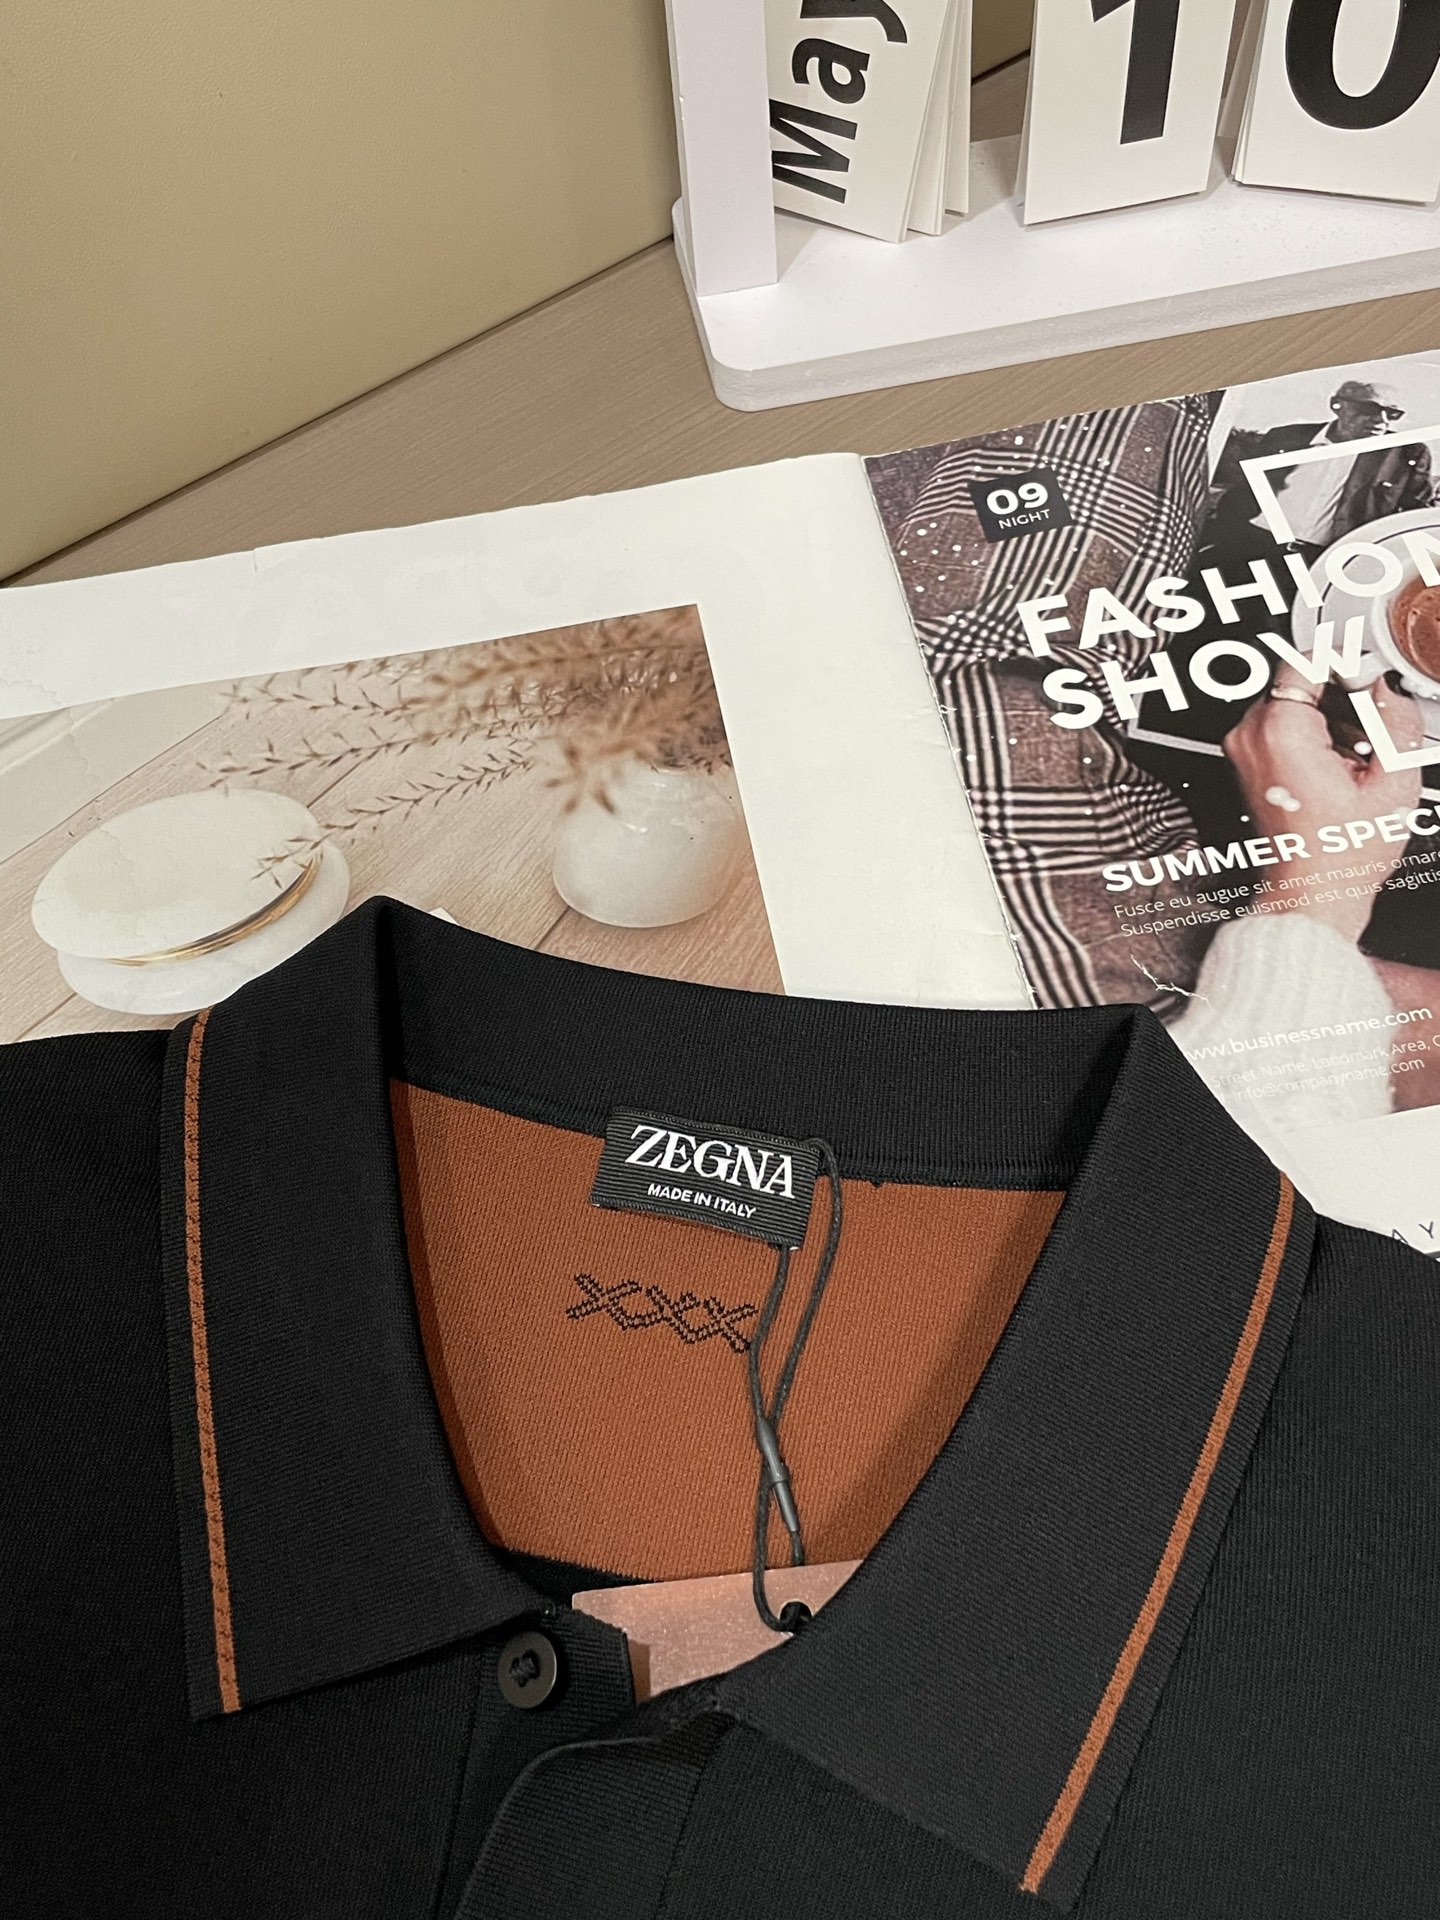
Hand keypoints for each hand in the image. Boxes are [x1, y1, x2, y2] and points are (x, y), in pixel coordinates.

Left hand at [1221, 662, 1423, 939]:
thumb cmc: (1341, 853)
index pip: (1306, 658)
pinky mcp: (1248, 764)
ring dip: (1331, 718)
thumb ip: (1393, 717)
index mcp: (1279, 731)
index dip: (1346, 661)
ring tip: (1356, 759)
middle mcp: (1250, 736)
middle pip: (1300, 682)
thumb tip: (1387, 685)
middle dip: (1343, 697)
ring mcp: (1244, 751)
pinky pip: (1283, 729)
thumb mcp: (1391, 779)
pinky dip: (1314, 737)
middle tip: (1371, 731)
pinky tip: (1338, 768)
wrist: (1311, 893)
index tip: (1370, 675)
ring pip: (1294, 704)